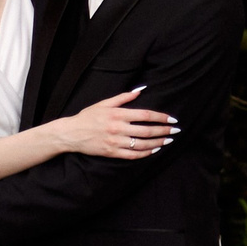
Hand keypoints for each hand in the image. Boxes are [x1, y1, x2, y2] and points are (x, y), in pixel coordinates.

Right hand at [57, 87, 178, 160]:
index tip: (172, 119)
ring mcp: (115, 142)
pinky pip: (132, 155)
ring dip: (157, 143)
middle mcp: (118, 128)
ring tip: (168, 141)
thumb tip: (141, 89)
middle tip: (175, 131)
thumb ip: (124, 97)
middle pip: (147, 131)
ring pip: (142, 145)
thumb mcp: (104, 103)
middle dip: (164, 131)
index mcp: (118, 114)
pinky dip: (145, 154)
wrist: (71, 134)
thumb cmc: (88, 116)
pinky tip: (153, 151)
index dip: (161, 117)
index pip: (146, 115)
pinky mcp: (111, 153)